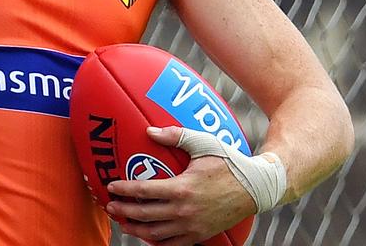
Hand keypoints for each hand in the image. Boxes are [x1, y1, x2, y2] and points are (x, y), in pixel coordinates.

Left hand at [104, 126, 256, 245]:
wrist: (256, 187)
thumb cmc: (229, 162)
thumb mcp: (203, 143)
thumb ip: (175, 135)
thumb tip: (149, 131)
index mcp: (182, 188)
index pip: (144, 191)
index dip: (124, 190)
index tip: (111, 186)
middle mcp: (185, 211)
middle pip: (145, 215)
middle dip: (124, 211)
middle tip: (110, 206)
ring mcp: (193, 226)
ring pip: (156, 234)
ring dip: (137, 229)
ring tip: (124, 223)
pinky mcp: (201, 235)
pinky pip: (174, 244)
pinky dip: (157, 242)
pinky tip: (148, 235)